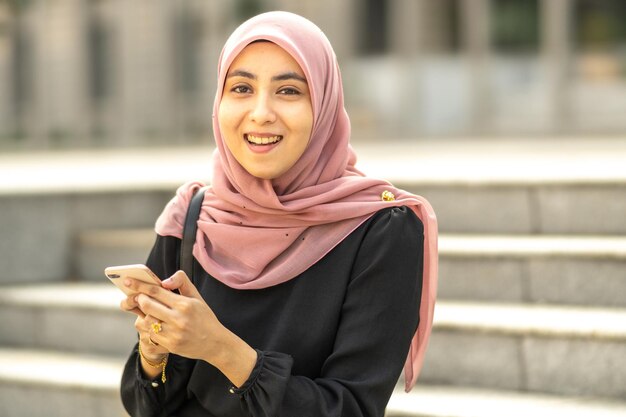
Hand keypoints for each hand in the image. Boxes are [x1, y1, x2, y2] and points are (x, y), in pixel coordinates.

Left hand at [124, 270, 256, 386]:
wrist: (215, 343)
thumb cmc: (204, 317)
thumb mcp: (197, 297)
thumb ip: (182, 283)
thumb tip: (164, 281)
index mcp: (184, 304)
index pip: (156, 291)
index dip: (140, 285)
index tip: (128, 281)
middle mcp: (178, 319)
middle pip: (147, 305)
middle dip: (139, 299)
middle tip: (138, 297)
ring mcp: (173, 334)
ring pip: (146, 322)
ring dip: (143, 316)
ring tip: (149, 313)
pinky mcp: (170, 347)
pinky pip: (150, 336)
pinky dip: (149, 330)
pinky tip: (155, 327)